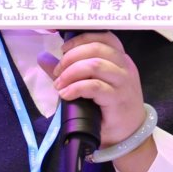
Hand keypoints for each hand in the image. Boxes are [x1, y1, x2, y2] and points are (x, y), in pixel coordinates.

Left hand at [41, 32, 154, 171]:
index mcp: (119, 58)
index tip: (64, 49)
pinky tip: (66, 94)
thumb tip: (43, 57)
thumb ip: (69, 70)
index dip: (81, 39)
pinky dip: (76, 88)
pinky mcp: (118, 99)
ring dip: (71, 72)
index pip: (104, 36)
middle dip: (71, 57)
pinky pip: (94, 86)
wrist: (128, 135)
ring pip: (95, 64)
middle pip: (96, 48)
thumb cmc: (109, 108)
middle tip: (58, 72)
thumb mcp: (90, 85)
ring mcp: (123, 82)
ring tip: (60, 85)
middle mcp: (124, 66)